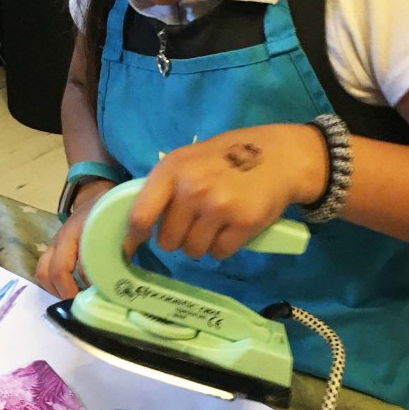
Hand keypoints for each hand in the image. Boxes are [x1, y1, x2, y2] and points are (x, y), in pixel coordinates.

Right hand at [35, 179, 116, 298]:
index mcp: (81, 230)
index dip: (92, 283)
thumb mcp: (121, 226)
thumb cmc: (109, 214)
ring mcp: (53, 245)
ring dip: (56, 291)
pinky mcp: (51, 251)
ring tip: (74, 301)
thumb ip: (126, 247)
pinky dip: (54, 286)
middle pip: (53, 271)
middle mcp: (62, 238)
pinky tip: (70, 292)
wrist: (94, 198)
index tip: (104, 296)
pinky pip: (44, 272)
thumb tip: (126, 278)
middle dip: (67, 292)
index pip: (82, 264)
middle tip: (84, 304)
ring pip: (43, 273)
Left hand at [123, 124, 327, 260]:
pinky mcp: (243, 223)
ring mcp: (218, 207)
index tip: (130, 249)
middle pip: (168, 240)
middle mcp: (192, 188)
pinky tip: (231, 228)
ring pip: (193, 251)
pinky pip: (220, 253)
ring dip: (201, 245)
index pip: (140, 215)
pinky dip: (223, 247)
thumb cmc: (226, 157)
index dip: (133, 237)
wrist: (278, 156)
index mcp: (171, 170)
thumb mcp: (188, 160)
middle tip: (193, 224)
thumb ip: (165, 186)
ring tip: (215, 224)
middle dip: (178, 238)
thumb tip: (137, 223)